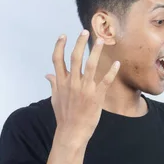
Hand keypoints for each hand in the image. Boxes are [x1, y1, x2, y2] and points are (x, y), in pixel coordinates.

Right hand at [45, 30, 119, 145]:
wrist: (72, 132)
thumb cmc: (64, 115)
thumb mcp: (55, 99)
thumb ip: (53, 84)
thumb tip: (47, 74)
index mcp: (61, 82)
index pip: (57, 60)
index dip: (59, 46)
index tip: (63, 35)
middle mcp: (72, 83)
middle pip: (75, 58)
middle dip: (80, 43)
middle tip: (85, 31)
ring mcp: (84, 89)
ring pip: (90, 66)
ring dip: (96, 52)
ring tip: (101, 40)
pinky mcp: (96, 97)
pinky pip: (105, 81)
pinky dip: (111, 72)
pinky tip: (117, 63)